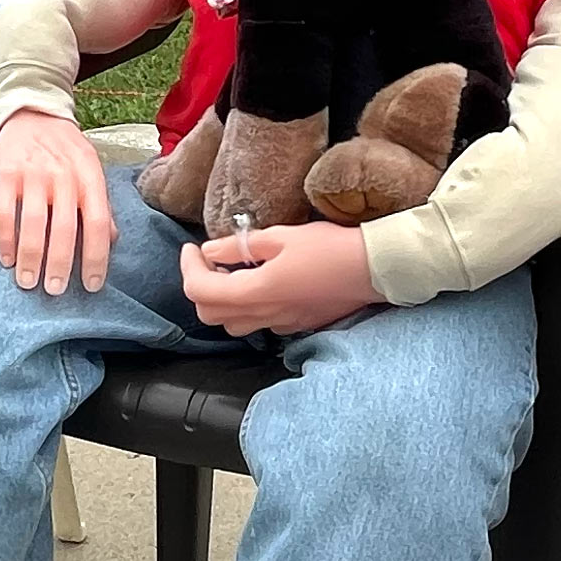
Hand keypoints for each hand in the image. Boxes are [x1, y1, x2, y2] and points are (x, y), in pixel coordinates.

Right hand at [0, 109, 114, 294]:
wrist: (33, 112)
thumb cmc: (64, 145)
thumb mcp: (92, 169)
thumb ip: (100, 204)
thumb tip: (109, 240)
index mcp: (89, 176)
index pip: (97, 223)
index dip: (96, 257)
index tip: (92, 283)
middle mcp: (63, 176)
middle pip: (64, 229)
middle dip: (60, 265)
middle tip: (56, 289)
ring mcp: (33, 174)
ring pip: (33, 224)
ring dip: (31, 258)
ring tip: (29, 281)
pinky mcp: (5, 173)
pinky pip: (3, 213)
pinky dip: (4, 240)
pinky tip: (7, 258)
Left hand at [180, 219, 378, 336]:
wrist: (372, 270)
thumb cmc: (330, 247)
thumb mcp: (281, 236)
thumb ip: (239, 246)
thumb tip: (210, 251)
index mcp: (256, 291)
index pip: (200, 290)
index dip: (188, 268)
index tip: (193, 249)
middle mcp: (264, 314)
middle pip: (210, 315)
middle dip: (200, 287)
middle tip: (209, 261)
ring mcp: (281, 324)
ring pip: (232, 325)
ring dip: (222, 301)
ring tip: (232, 274)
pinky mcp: (296, 325)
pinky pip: (258, 323)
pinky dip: (246, 307)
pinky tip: (260, 284)